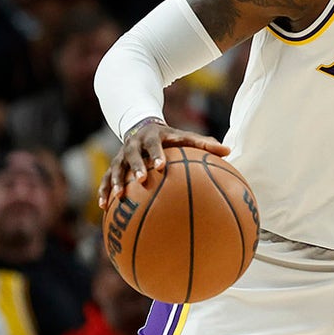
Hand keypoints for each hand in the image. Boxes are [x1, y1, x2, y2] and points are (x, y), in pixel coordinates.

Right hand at [98, 118, 230, 208]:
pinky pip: (106, 179)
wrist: (142, 127)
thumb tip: (230, 151)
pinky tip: (103, 207)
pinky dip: (104, 191)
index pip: (154, 144)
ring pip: (115, 168)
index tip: (161, 166)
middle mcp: (134, 145)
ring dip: (114, 181)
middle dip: (136, 167)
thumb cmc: (171, 137)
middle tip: (141, 180)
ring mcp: (122, 155)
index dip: (156, 154)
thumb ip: (205, 144)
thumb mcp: (185, 137)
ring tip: (117, 197)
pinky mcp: (114, 165)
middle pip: (132, 155)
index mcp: (153, 137)